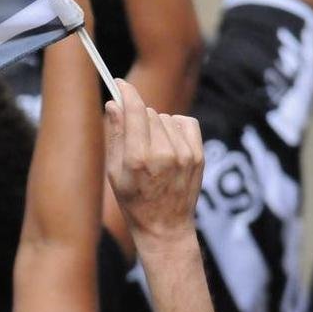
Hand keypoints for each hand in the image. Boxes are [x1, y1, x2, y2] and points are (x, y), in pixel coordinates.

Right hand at [105, 79, 204, 250]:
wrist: (165, 227)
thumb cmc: (134, 201)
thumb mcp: (114, 171)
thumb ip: (115, 135)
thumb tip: (113, 103)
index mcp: (138, 159)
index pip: (134, 111)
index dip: (126, 93)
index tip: (119, 83)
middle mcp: (164, 154)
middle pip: (148, 112)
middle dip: (138, 117)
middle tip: (134, 136)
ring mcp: (185, 155)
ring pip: (165, 117)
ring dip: (156, 125)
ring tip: (152, 148)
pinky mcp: (199, 156)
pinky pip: (185, 122)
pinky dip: (175, 127)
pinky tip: (169, 143)